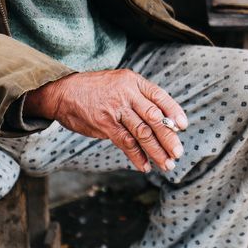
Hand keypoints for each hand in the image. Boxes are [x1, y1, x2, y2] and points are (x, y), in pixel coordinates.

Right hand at [25, 70, 187, 172]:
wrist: (63, 91)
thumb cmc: (94, 89)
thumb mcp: (119, 83)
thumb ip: (137, 98)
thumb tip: (160, 121)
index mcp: (133, 81)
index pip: (160, 96)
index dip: (173, 111)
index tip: (183, 126)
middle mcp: (127, 94)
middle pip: (154, 117)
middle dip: (168, 137)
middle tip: (178, 153)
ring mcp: (116, 109)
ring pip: (142, 132)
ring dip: (156, 151)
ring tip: (166, 164)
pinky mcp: (105, 124)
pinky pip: (125, 142)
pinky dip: (137, 156)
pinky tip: (144, 165)